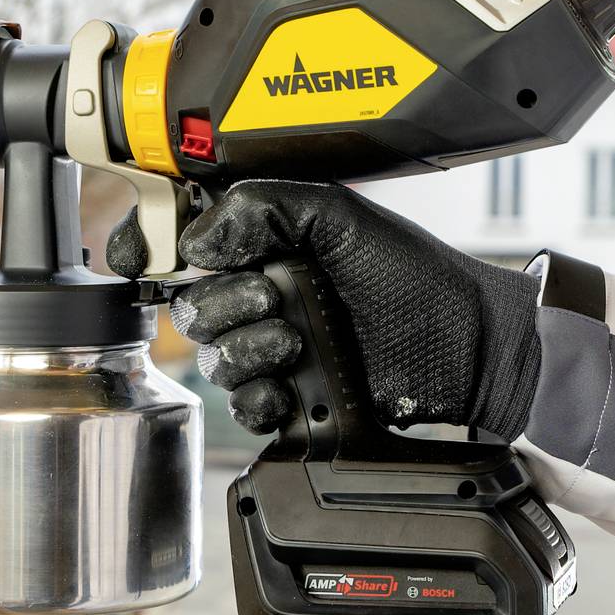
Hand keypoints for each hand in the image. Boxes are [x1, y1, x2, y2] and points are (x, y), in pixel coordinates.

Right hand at [109, 181, 543, 437]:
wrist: (468, 351)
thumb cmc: (419, 279)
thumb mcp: (342, 218)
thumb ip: (263, 207)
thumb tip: (196, 237)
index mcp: (270, 243)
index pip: (188, 241)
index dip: (155, 249)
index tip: (146, 259)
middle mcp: (267, 292)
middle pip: (191, 306)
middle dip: (226, 304)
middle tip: (276, 297)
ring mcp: (277, 347)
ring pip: (211, 358)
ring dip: (247, 352)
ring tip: (298, 343)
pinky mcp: (292, 398)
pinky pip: (242, 407)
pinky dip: (259, 400)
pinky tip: (292, 388)